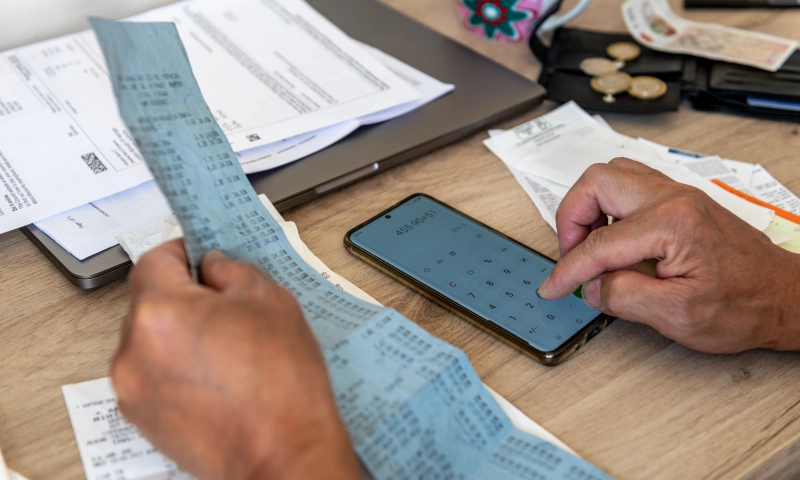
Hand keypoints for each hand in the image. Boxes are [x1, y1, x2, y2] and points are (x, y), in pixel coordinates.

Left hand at [112, 239, 359, 479]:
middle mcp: (133, 350)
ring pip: (151, 340)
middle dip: (185, 297)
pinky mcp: (142, 419)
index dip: (183, 252)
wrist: (284, 455)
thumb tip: (213, 267)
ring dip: (180, 335)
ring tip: (228, 351)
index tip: (200, 257)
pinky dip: (178, 369)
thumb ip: (232, 270)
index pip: (155, 259)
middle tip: (228, 308)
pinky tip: (219, 378)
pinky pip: (153, 375)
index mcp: (159, 311)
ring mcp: (133, 389)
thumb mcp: (270, 300)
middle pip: (150, 302)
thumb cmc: (281, 386)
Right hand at [538, 158, 799, 352]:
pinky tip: (611, 238)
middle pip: (596, 182)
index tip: (553, 287)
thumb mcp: (678, 316)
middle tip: (572, 256)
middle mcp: (673, 198)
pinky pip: (628, 184)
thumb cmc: (745, 306)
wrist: (784, 297)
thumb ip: (624, 297)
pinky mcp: (679, 201)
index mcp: (672, 223)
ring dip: (588, 207)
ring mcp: (677, 194)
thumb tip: (591, 286)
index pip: (600, 243)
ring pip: (610, 175)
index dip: (568, 270)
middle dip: (571, 219)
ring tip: (589, 246)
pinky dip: (607, 207)